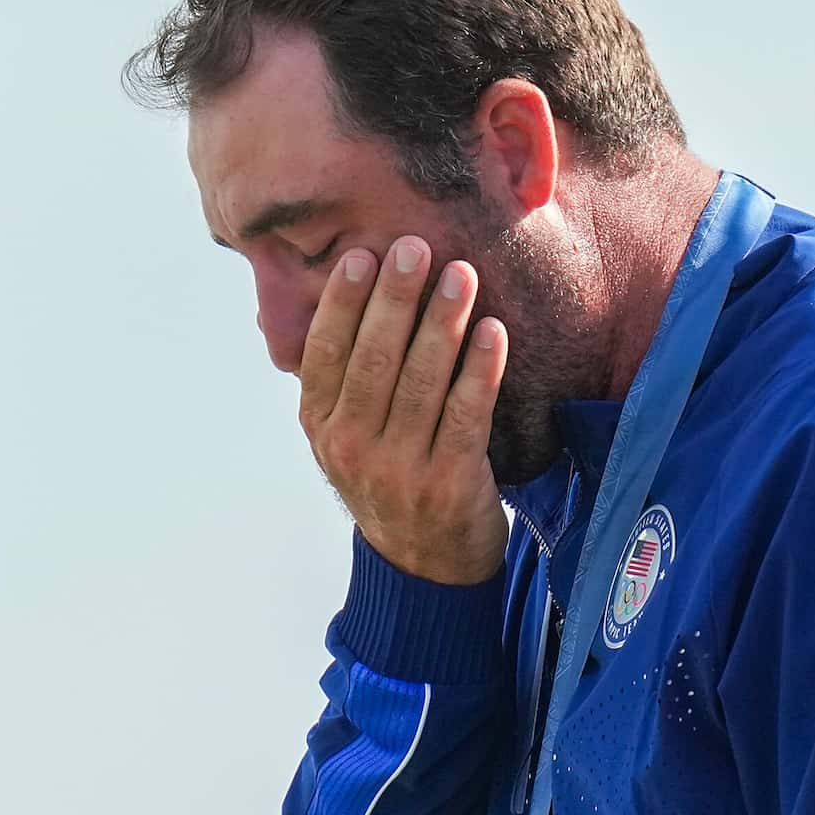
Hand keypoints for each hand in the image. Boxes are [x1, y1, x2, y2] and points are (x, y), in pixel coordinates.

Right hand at [299, 236, 509, 584]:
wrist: (425, 568)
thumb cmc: (391, 481)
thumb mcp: (346, 439)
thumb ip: (342, 383)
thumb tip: (343, 297)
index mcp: (320, 426)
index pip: (325, 353)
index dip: (343, 302)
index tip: (363, 255)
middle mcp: (352, 446)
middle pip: (373, 358)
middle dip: (395, 298)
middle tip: (416, 246)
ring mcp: (400, 468)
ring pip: (421, 381)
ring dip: (442, 322)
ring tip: (460, 274)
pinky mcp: (450, 483)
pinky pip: (466, 414)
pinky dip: (480, 370)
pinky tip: (493, 332)